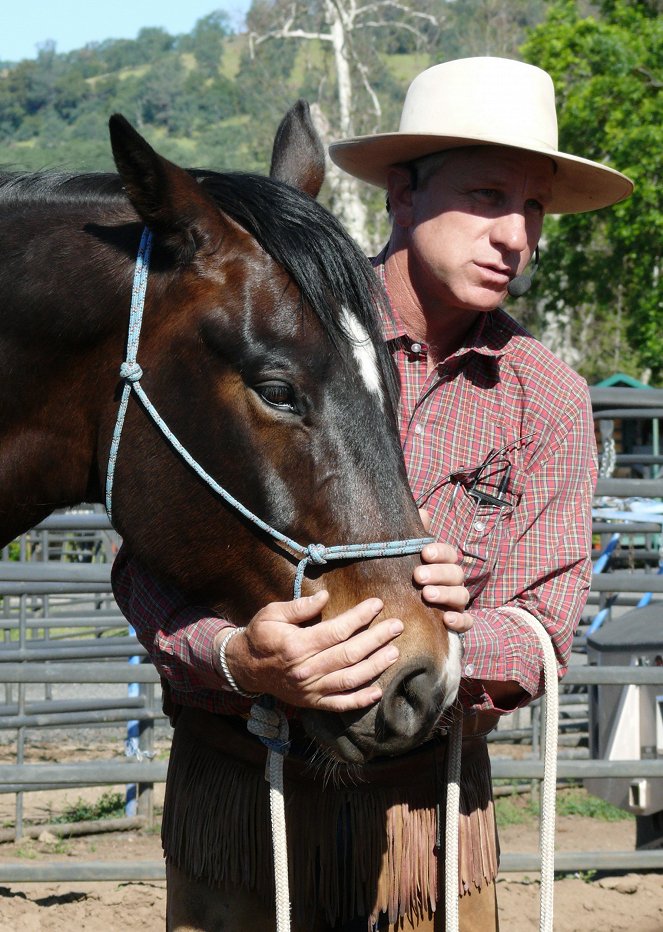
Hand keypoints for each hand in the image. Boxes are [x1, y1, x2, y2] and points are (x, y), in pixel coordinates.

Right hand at [219, 590, 404, 711]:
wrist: (245, 668)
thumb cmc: (260, 636)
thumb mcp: (272, 614)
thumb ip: (299, 606)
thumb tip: (324, 597)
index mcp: (296, 645)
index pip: (336, 630)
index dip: (360, 617)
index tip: (377, 604)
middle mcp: (306, 670)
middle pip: (349, 654)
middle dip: (376, 639)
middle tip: (396, 626)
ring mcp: (310, 689)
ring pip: (349, 679)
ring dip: (375, 666)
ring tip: (394, 652)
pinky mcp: (312, 702)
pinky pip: (339, 704)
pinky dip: (360, 700)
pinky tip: (378, 690)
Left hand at [414, 509, 472, 632]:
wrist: (412, 615)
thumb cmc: (411, 581)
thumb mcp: (409, 559)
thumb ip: (415, 537)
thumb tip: (421, 512)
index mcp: (443, 564)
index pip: (449, 553)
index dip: (439, 552)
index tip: (424, 553)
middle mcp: (452, 582)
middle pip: (455, 573)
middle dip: (438, 573)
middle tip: (418, 576)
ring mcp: (457, 602)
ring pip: (461, 595)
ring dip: (446, 594)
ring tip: (427, 595)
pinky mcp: (458, 622)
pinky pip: (466, 622)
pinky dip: (460, 620)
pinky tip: (446, 620)